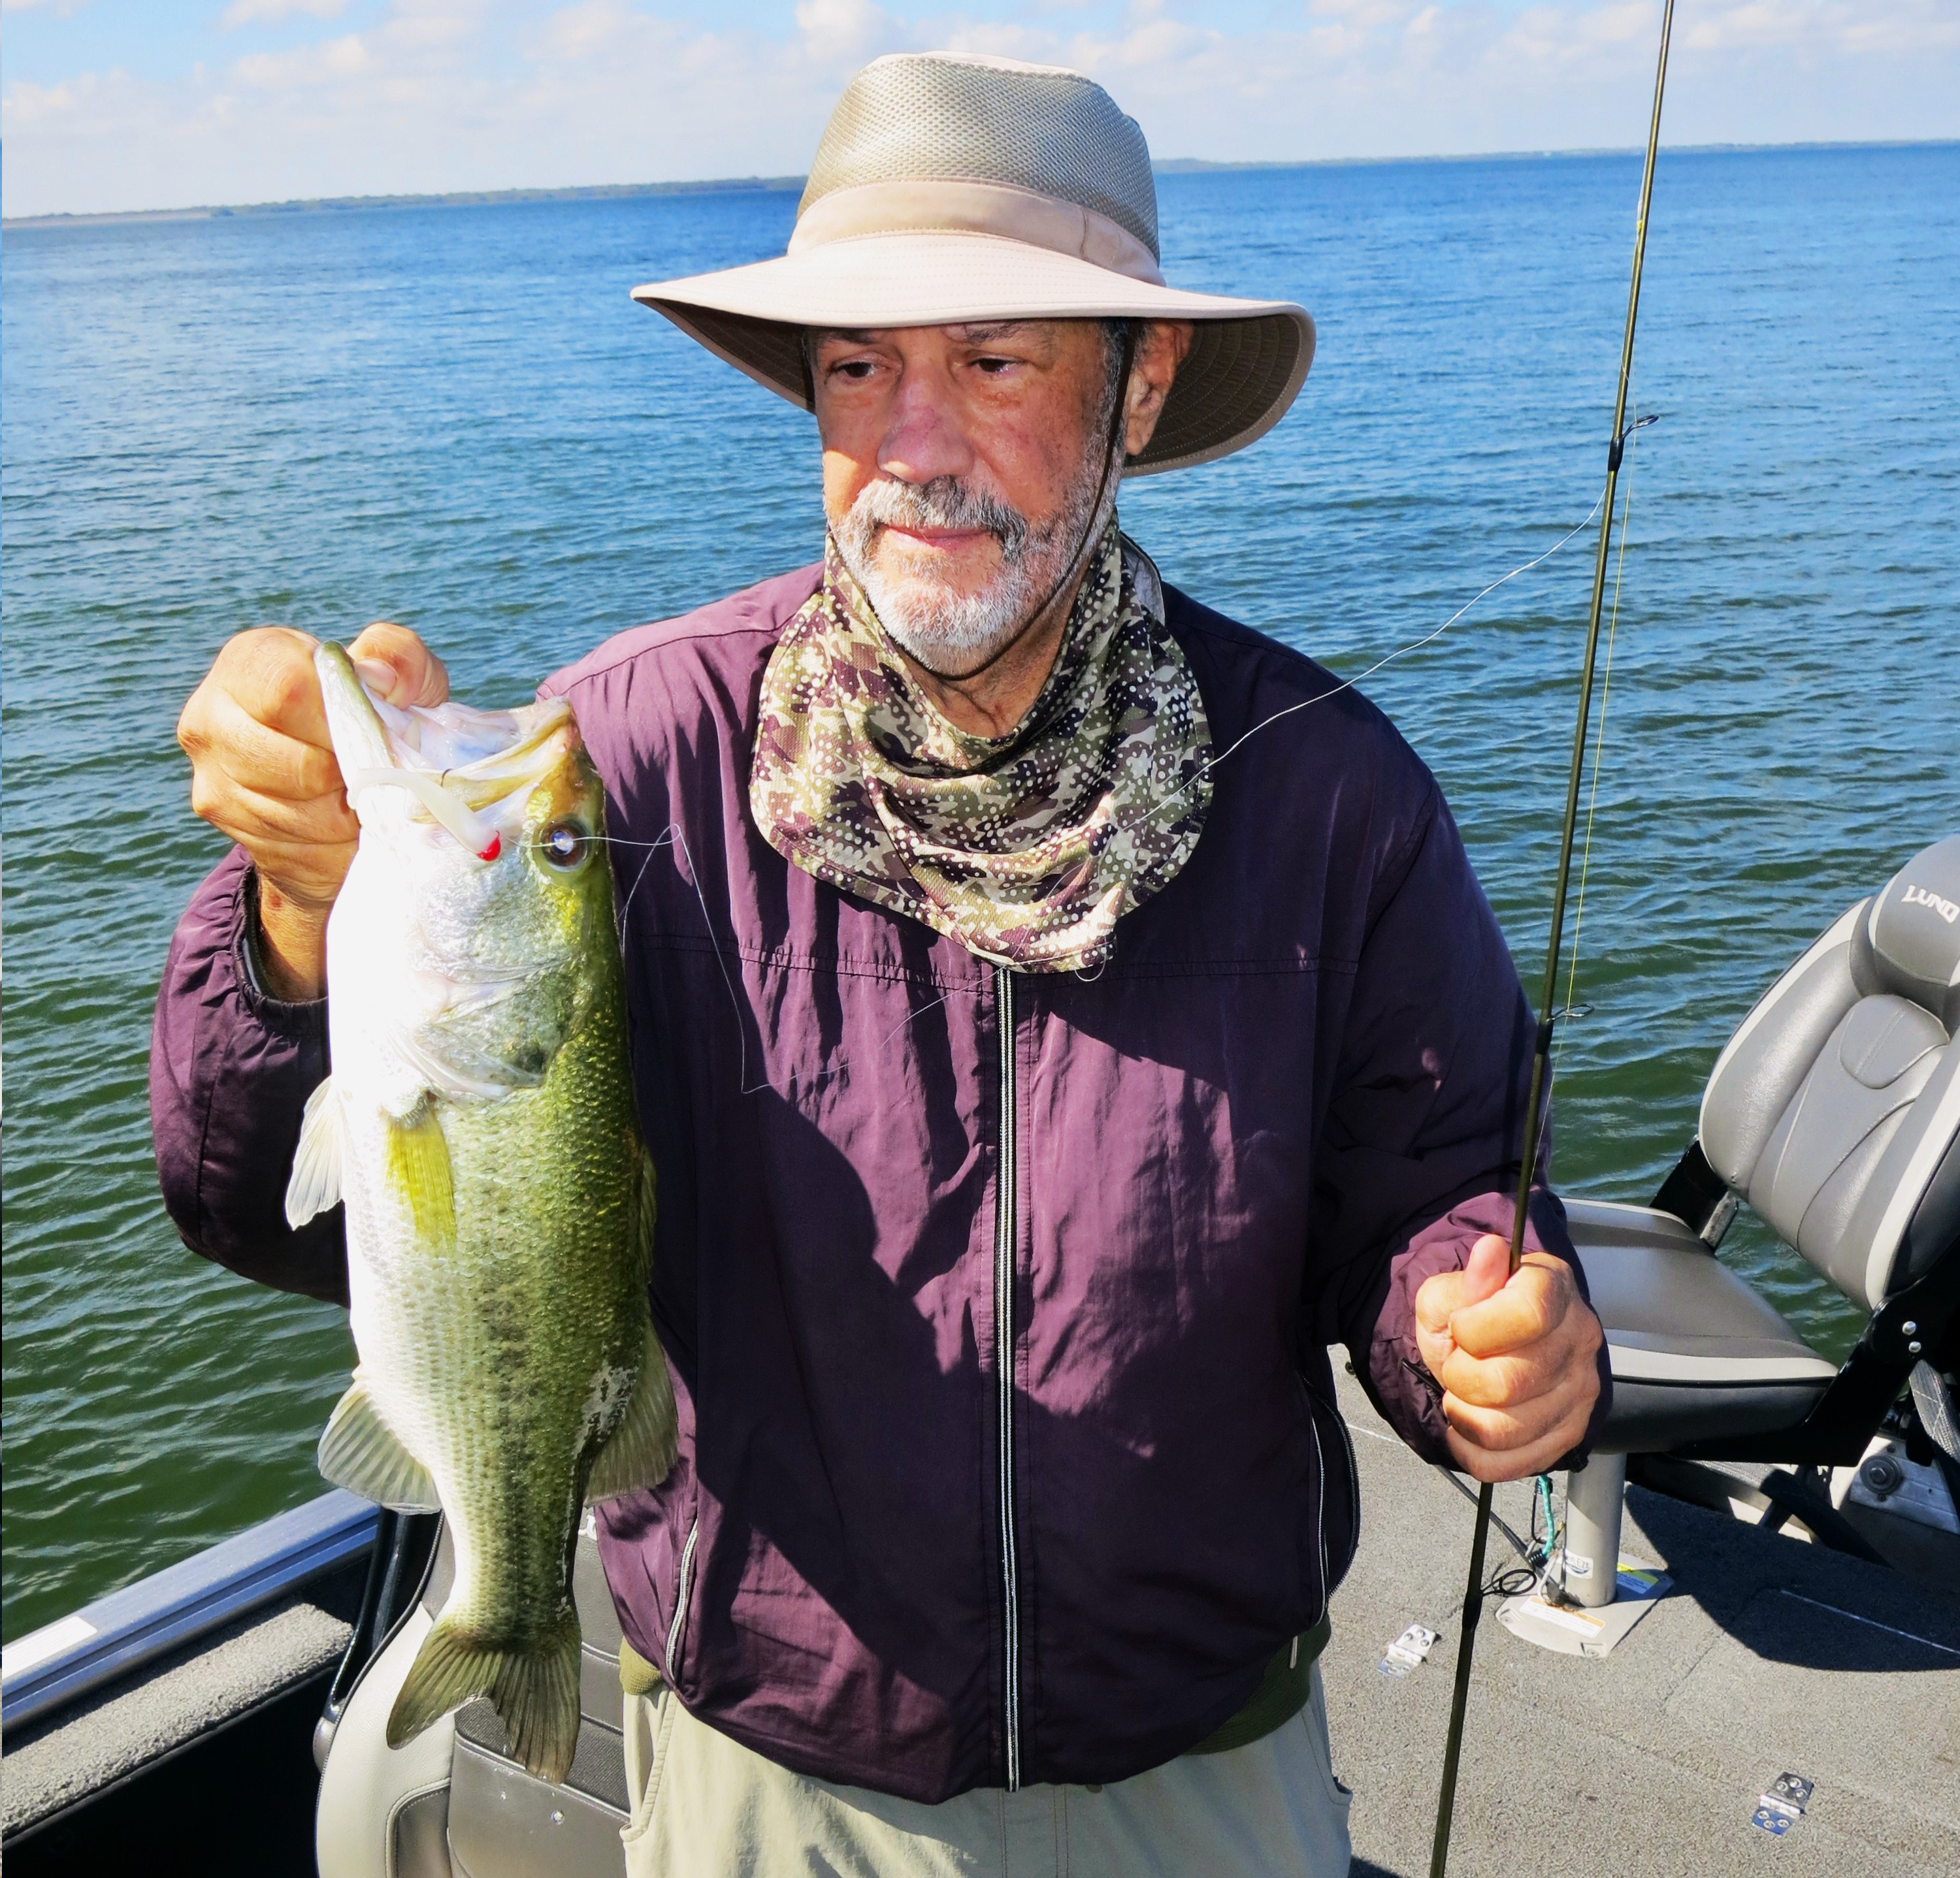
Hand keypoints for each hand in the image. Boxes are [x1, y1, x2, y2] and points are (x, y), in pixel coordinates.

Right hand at [177, 622, 446, 997]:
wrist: (357, 814)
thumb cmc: (391, 731)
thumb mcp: (414, 687)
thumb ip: (402, 664)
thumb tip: (383, 670)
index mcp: (257, 661)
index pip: (289, 680)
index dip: (340, 718)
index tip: (372, 739)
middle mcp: (213, 716)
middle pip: (288, 756)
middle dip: (344, 779)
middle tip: (372, 784)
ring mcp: (212, 779)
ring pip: (290, 810)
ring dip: (341, 818)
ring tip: (361, 807)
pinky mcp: (228, 830)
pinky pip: (288, 847)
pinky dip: (328, 847)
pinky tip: (343, 836)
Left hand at [1414, 1233, 1603, 1481]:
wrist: (1490, 1347)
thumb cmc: (1472, 1317)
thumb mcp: (1452, 1293)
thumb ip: (1465, 1283)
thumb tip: (1490, 1252)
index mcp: (1554, 1289)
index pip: (1528, 1315)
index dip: (1477, 1329)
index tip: (1460, 1327)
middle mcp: (1579, 1339)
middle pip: (1509, 1381)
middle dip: (1460, 1376)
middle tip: (1458, 1363)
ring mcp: (1580, 1392)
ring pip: (1505, 1430)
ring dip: (1463, 1415)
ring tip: (1464, 1393)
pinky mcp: (1568, 1435)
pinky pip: (1507, 1464)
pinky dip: (1471, 1449)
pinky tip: (1469, 1423)